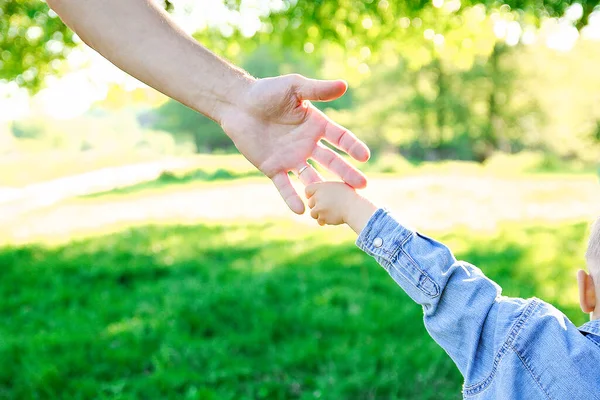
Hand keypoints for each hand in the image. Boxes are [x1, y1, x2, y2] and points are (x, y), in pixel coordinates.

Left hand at [219, 74, 369, 214]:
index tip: (364, 156)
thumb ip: (317, 90)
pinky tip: (301, 210)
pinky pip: (284, 186)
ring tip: (336, 201)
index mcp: (315, 125)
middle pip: (331, 161)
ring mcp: (290, 158)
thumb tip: (344, 85)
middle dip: (346, 173)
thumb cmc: (266, 91)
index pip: (339, 138)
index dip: (352, 147)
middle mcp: (306, 144)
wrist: (238, 104)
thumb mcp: (294, 87)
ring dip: (323, 188)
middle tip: (362, 185)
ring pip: (311, 176)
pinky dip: (292, 198)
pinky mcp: (273, 168)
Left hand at [305, 182, 376, 233]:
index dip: (311, 194)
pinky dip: (325, 221)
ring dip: (320, 214)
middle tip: (327, 206)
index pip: (308, 190)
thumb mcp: (340, 186)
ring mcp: (319, 208)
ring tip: (331, 213)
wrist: (355, 208)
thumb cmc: (351, 196)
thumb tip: (322, 192)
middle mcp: (318, 196)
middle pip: (310, 203)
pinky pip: (320, 221)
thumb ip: (328, 189)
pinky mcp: (322, 217)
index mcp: (322, 186)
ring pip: (313, 213)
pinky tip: (333, 218)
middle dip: (316, 205)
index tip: (316, 197)